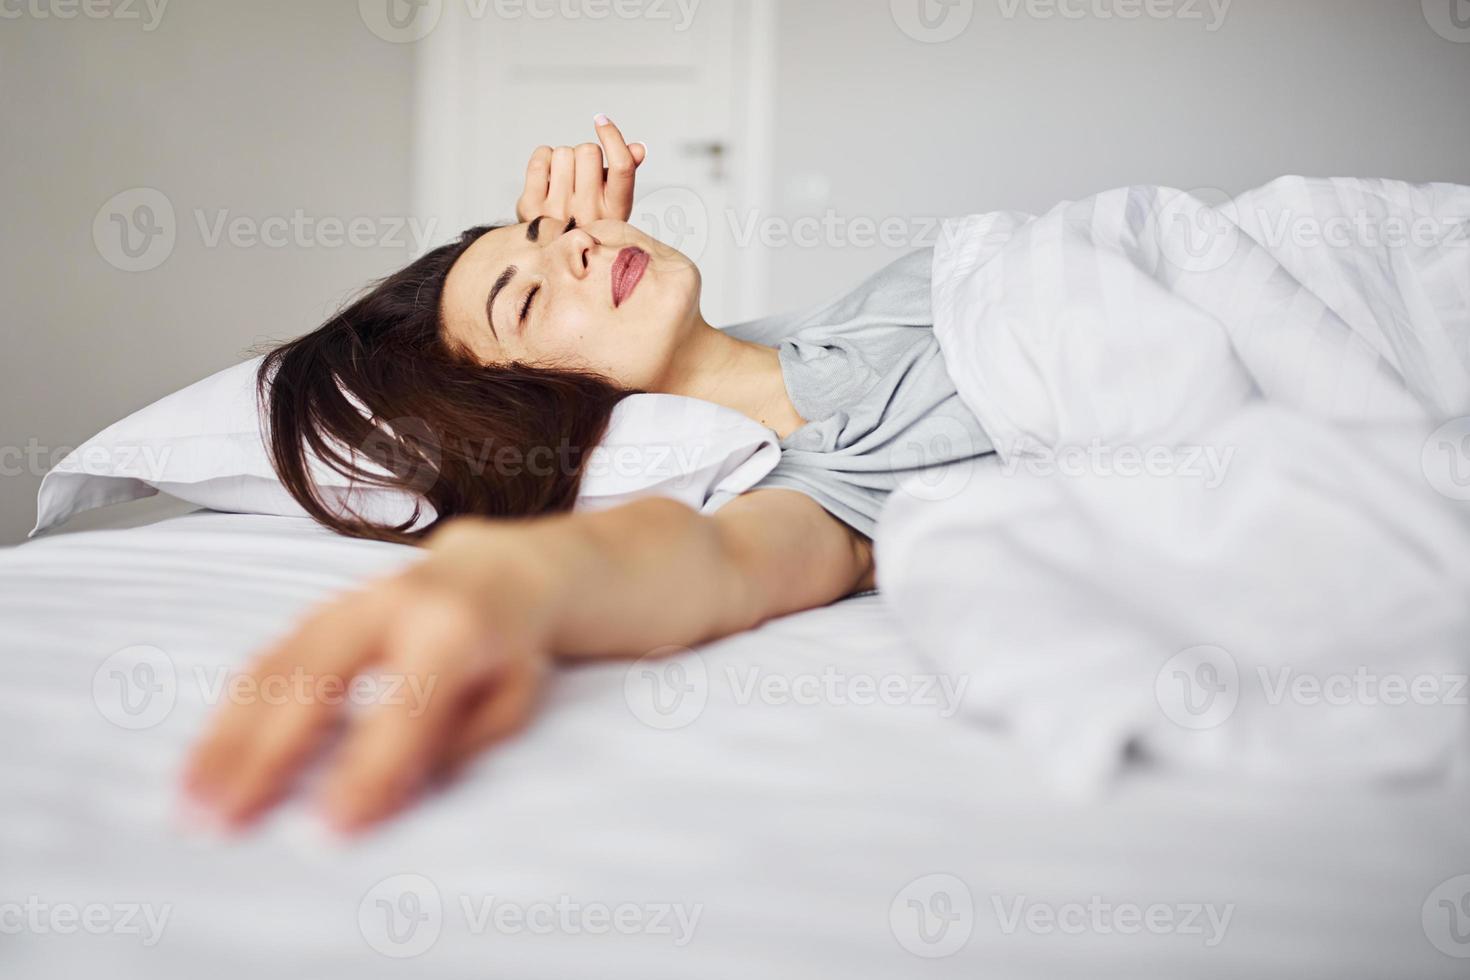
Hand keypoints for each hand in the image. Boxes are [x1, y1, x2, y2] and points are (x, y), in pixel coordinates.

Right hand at [182, 523, 549, 833]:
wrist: (497, 573)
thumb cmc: (508, 654)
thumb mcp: (511, 702)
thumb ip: (457, 746)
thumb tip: (390, 797)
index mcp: (453, 631)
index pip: (405, 709)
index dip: (369, 769)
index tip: (330, 829)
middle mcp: (391, 606)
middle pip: (315, 682)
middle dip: (267, 756)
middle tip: (225, 823)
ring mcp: (346, 603)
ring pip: (274, 668)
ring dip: (226, 737)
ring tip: (191, 802)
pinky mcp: (319, 611)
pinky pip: (264, 660)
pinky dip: (228, 714)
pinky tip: (201, 761)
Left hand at [515, 114, 647, 224]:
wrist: (554, 256)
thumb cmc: (588, 223)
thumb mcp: (613, 205)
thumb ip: (625, 175)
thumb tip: (638, 148)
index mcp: (615, 211)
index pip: (621, 167)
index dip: (613, 137)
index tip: (602, 121)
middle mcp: (588, 213)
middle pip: (588, 151)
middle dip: (584, 156)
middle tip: (581, 176)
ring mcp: (558, 211)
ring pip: (563, 152)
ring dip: (563, 159)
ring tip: (564, 181)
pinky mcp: (531, 206)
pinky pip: (541, 158)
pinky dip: (544, 159)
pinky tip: (547, 177)